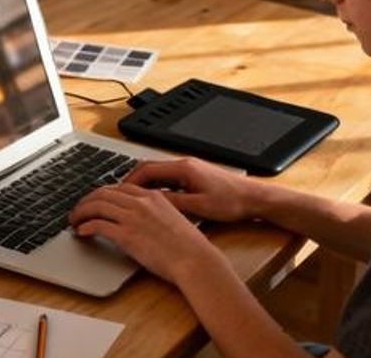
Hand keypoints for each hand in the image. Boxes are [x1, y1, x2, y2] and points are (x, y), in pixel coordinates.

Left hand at [68, 183, 221, 283]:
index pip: (119, 187)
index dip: (102, 193)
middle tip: (78, 209)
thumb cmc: (188, 245)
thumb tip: (138, 218)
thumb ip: (154, 212)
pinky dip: (85, 226)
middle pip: (103, 192)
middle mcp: (141, 202)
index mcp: (152, 196)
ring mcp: (133, 217)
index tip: (95, 200)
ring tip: (74, 220)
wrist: (194, 259)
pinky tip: (81, 232)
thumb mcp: (172, 218)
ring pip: (96, 206)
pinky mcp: (127, 235)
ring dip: (81, 212)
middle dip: (86, 200)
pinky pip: (98, 225)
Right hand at [124, 158, 254, 221]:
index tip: (117, 192)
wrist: (253, 198)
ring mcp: (189, 169)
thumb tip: (150, 201)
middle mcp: (185, 165)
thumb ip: (173, 202)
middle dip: (131, 182)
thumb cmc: (231, 202)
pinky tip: (152, 200)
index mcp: (184, 169)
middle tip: (117, 196)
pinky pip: (167, 179)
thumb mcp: (199, 206)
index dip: (129, 181)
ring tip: (130, 200)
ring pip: (158, 174)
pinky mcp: (194, 176)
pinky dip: (155, 187)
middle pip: (149, 169)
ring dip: (143, 185)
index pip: (146, 169)